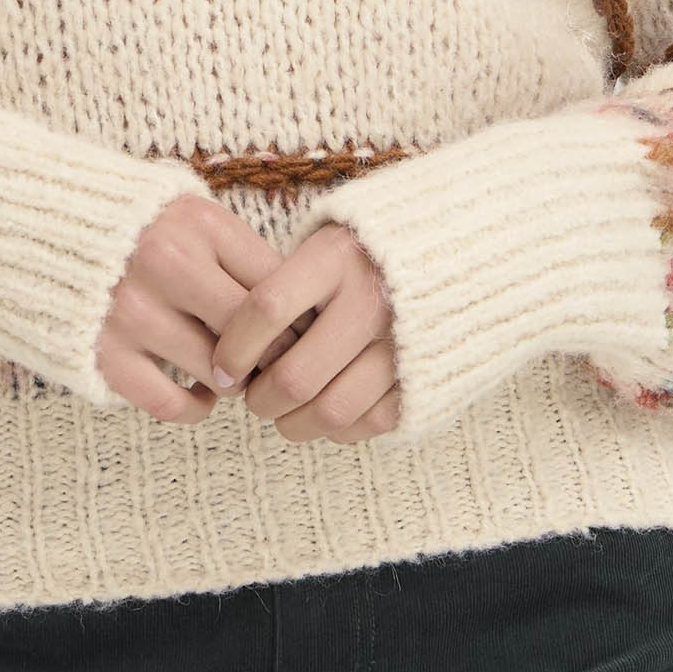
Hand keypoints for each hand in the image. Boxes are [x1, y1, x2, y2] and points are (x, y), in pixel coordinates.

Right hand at [94, 194, 297, 422]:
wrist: (39, 226)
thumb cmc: (133, 224)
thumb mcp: (188, 213)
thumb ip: (236, 251)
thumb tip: (299, 308)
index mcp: (197, 222)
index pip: (274, 284)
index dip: (297, 318)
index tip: (302, 334)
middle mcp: (167, 263)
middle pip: (253, 332)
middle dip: (272, 356)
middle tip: (275, 363)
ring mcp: (133, 311)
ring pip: (219, 371)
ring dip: (234, 380)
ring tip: (234, 373)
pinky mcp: (104, 353)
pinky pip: (171, 402)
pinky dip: (195, 408)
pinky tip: (200, 395)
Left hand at [212, 221, 401, 442]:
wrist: (451, 253)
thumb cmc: (364, 252)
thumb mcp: (324, 242)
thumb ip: (283, 283)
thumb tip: (230, 347)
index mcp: (336, 257)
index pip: (267, 309)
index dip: (234, 347)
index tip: (221, 367)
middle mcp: (371, 299)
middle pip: (295, 375)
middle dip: (260, 399)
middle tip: (252, 396)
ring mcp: (401, 343)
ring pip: (330, 410)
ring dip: (293, 423)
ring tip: (283, 412)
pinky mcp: (422, 377)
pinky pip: (369, 423)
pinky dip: (338, 430)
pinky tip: (325, 412)